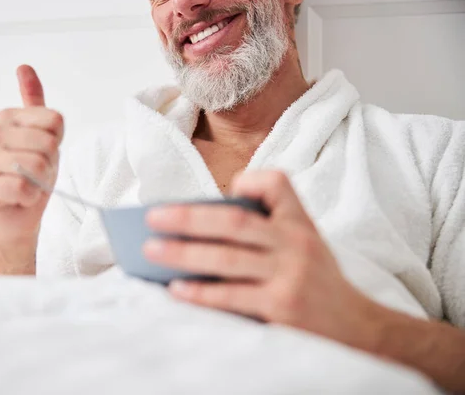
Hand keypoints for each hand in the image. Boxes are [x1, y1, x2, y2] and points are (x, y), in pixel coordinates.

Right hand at [0, 65, 63, 241]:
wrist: (17, 212)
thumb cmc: (31, 173)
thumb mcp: (41, 135)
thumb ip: (35, 103)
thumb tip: (24, 67)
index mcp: (8, 117)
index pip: (54, 120)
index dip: (57, 141)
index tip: (45, 151)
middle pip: (48, 143)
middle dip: (50, 164)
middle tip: (38, 172)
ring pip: (35, 165)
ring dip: (41, 181)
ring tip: (29, 184)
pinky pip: (21, 187)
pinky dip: (30, 196)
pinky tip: (21, 196)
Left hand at [144, 171, 378, 348]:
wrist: (357, 327)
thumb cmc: (317, 281)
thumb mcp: (303, 245)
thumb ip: (266, 231)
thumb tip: (200, 231)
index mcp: (299, 222)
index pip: (277, 184)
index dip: (248, 180)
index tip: (225, 188)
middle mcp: (295, 243)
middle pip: (234, 222)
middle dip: (188, 218)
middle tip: (152, 217)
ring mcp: (289, 275)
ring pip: (227, 258)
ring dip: (183, 253)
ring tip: (151, 251)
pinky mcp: (281, 306)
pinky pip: (232, 295)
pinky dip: (201, 292)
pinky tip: (176, 288)